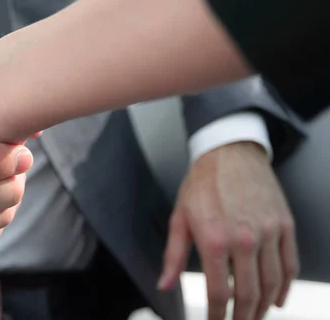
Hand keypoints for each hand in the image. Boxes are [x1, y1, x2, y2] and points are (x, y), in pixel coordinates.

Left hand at [158, 142, 298, 319]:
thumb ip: (173, 256)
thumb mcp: (179, 218)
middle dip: (242, 318)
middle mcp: (244, 239)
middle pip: (249, 295)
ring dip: (263, 308)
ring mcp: (268, 232)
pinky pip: (290, 265)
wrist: (229, 152)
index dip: (216, 315)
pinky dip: (285, 287)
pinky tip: (277, 299)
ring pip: (272, 284)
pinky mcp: (284, 225)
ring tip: (253, 317)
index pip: (219, 293)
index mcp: (214, 239)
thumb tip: (164, 284)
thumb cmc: (202, 183)